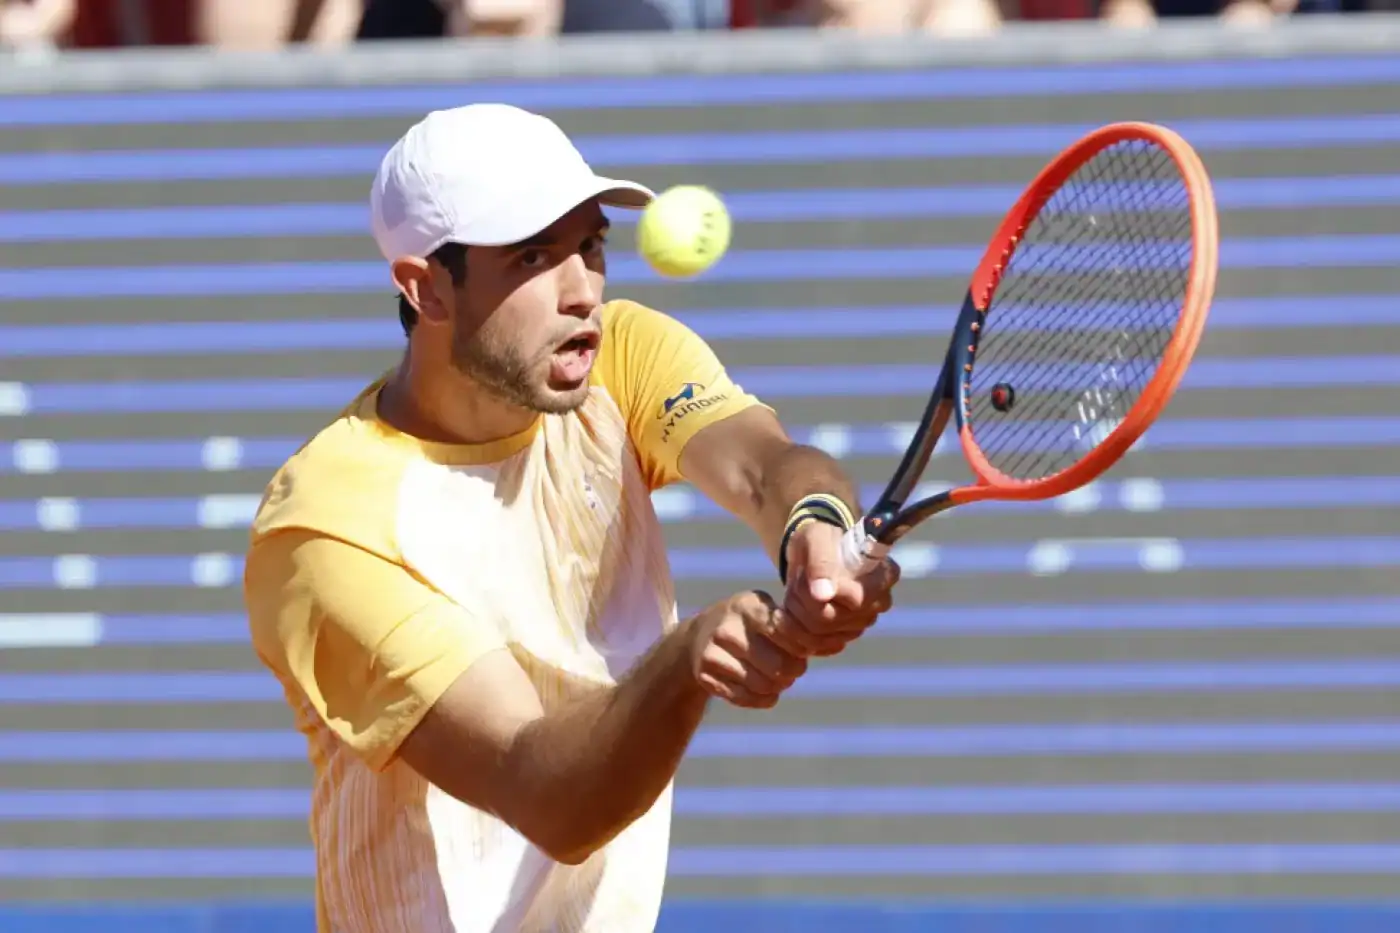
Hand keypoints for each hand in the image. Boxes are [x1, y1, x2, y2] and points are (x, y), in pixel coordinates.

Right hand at [688, 590, 807, 708]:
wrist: (699, 636)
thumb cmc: (747, 623)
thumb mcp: (765, 611)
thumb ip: (796, 625)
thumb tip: (839, 644)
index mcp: (747, 606)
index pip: (788, 632)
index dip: (804, 647)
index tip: (805, 649)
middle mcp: (727, 629)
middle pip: (778, 664)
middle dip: (794, 671)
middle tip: (796, 669)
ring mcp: (713, 653)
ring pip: (762, 685)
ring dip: (779, 686)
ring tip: (781, 679)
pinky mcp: (706, 676)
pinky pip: (745, 699)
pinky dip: (763, 699)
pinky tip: (767, 691)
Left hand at [777, 520, 899, 657]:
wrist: (812, 554)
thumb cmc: (818, 541)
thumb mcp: (816, 540)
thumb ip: (820, 563)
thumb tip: (823, 595)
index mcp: (884, 575)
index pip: (854, 600)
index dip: (822, 592)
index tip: (804, 575)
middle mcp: (879, 603)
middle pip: (829, 619)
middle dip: (801, 600)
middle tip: (795, 582)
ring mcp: (862, 624)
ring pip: (817, 635)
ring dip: (795, 614)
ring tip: (793, 592)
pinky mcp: (844, 638)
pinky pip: (814, 647)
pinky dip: (794, 631)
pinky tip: (791, 611)